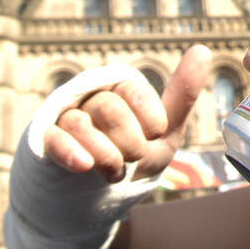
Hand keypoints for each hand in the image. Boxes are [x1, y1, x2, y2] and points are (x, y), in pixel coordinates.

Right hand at [42, 45, 211, 182]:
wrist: (104, 198)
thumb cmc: (137, 158)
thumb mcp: (164, 132)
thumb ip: (181, 95)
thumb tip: (202, 49)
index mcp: (122, 89)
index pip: (133, 90)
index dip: (150, 117)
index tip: (156, 134)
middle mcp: (93, 98)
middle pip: (109, 108)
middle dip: (130, 141)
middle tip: (135, 158)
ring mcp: (67, 119)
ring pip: (81, 123)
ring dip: (105, 155)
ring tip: (115, 172)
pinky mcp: (47, 142)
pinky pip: (54, 139)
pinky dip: (70, 152)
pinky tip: (84, 166)